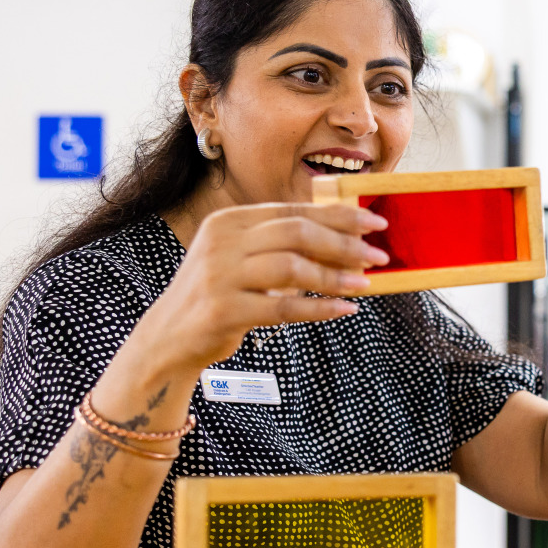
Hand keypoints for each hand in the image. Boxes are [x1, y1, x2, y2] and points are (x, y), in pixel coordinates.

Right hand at [137, 203, 388, 371]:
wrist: (169, 337)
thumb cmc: (221, 295)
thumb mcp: (243, 259)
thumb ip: (283, 246)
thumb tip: (348, 243)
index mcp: (229, 221)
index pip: (293, 211)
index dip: (338, 216)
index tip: (375, 224)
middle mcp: (221, 242)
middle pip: (296, 233)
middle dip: (343, 243)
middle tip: (377, 256)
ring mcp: (219, 276)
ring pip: (291, 268)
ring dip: (335, 277)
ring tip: (364, 284)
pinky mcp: (222, 311)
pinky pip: (283, 308)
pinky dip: (319, 309)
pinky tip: (345, 310)